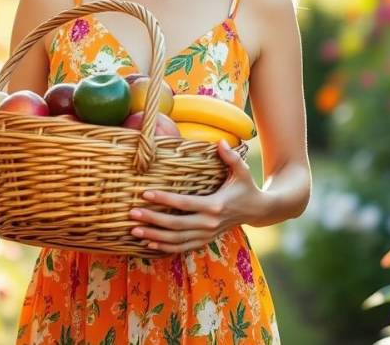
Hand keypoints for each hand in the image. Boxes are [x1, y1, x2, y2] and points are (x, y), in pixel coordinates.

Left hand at [128, 141, 263, 253]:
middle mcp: (209, 223)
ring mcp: (206, 235)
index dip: (164, 200)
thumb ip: (230, 157)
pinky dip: (165, 247)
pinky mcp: (205, 240)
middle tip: (132, 213)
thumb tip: (220, 142)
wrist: (257, 211)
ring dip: (154, 236)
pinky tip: (149, 244)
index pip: (184, 203)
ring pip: (176, 239)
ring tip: (134, 231)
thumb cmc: (246, 187)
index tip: (145, 194)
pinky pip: (182, 248)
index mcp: (215, 205)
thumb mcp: (242, 171)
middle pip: (176, 224)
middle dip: (152, 220)